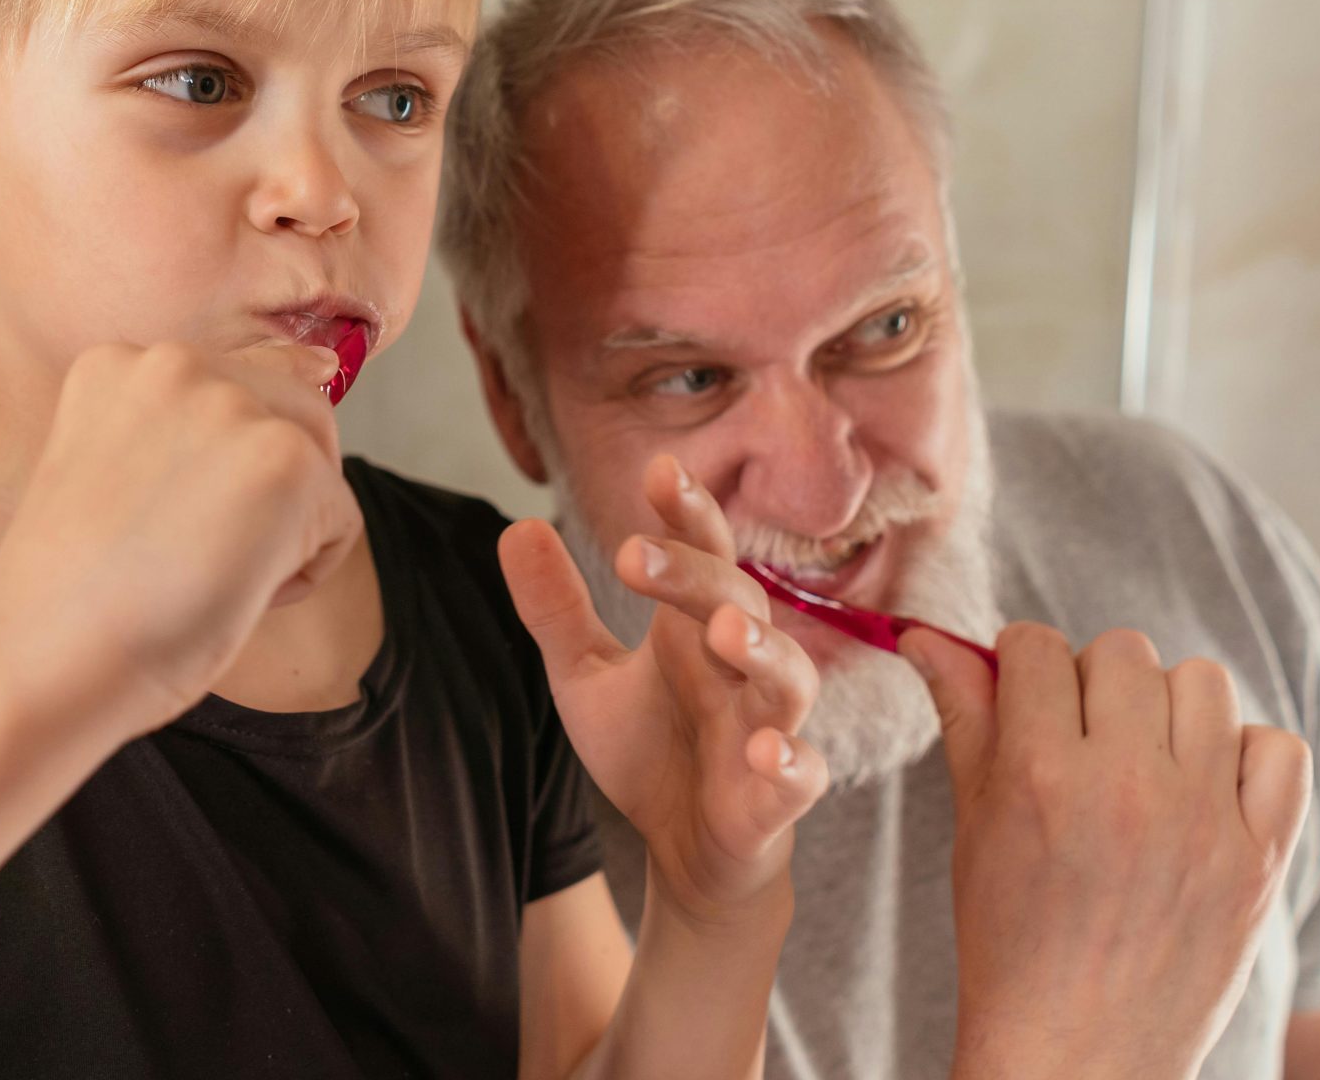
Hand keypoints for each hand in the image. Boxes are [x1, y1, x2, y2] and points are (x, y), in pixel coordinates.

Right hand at [0, 341, 361, 733]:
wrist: (41, 658)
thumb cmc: (75, 597)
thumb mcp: (117, 474)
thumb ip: (189, 430)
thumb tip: (317, 373)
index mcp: (120, 363)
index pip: (235, 389)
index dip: (222, 475)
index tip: (167, 526)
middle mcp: (176, 363)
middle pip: (295, 413)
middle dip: (271, 494)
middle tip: (189, 558)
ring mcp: (232, 405)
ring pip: (320, 467)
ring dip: (288, 530)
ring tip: (207, 574)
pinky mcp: (285, 460)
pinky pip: (341, 522)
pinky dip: (301, 576)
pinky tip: (228, 597)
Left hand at [499, 455, 828, 925]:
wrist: (688, 851)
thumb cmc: (650, 749)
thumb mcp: (585, 678)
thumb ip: (557, 609)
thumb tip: (516, 526)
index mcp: (697, 627)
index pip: (704, 554)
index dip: (688, 512)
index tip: (659, 469)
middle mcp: (741, 666)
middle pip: (739, 602)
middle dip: (697, 576)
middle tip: (636, 555)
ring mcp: (768, 727)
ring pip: (788, 678)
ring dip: (762, 650)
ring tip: (720, 631)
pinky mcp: (779, 796)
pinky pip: (802, 774)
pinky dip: (790, 762)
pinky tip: (765, 751)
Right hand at [902, 624, 1311, 1079]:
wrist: (1077, 1060)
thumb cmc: (1011, 948)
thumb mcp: (974, 828)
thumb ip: (966, 719)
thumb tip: (929, 637)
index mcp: (1041, 774)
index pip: (1038, 647)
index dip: (1024, 666)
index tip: (1027, 697)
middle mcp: (1127, 786)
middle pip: (1123, 653)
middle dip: (1095, 685)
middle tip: (1083, 742)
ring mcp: (1204, 822)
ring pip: (1204, 684)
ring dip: (1172, 712)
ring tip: (1147, 764)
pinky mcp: (1261, 859)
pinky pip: (1279, 749)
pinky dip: (1247, 758)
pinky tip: (1208, 792)